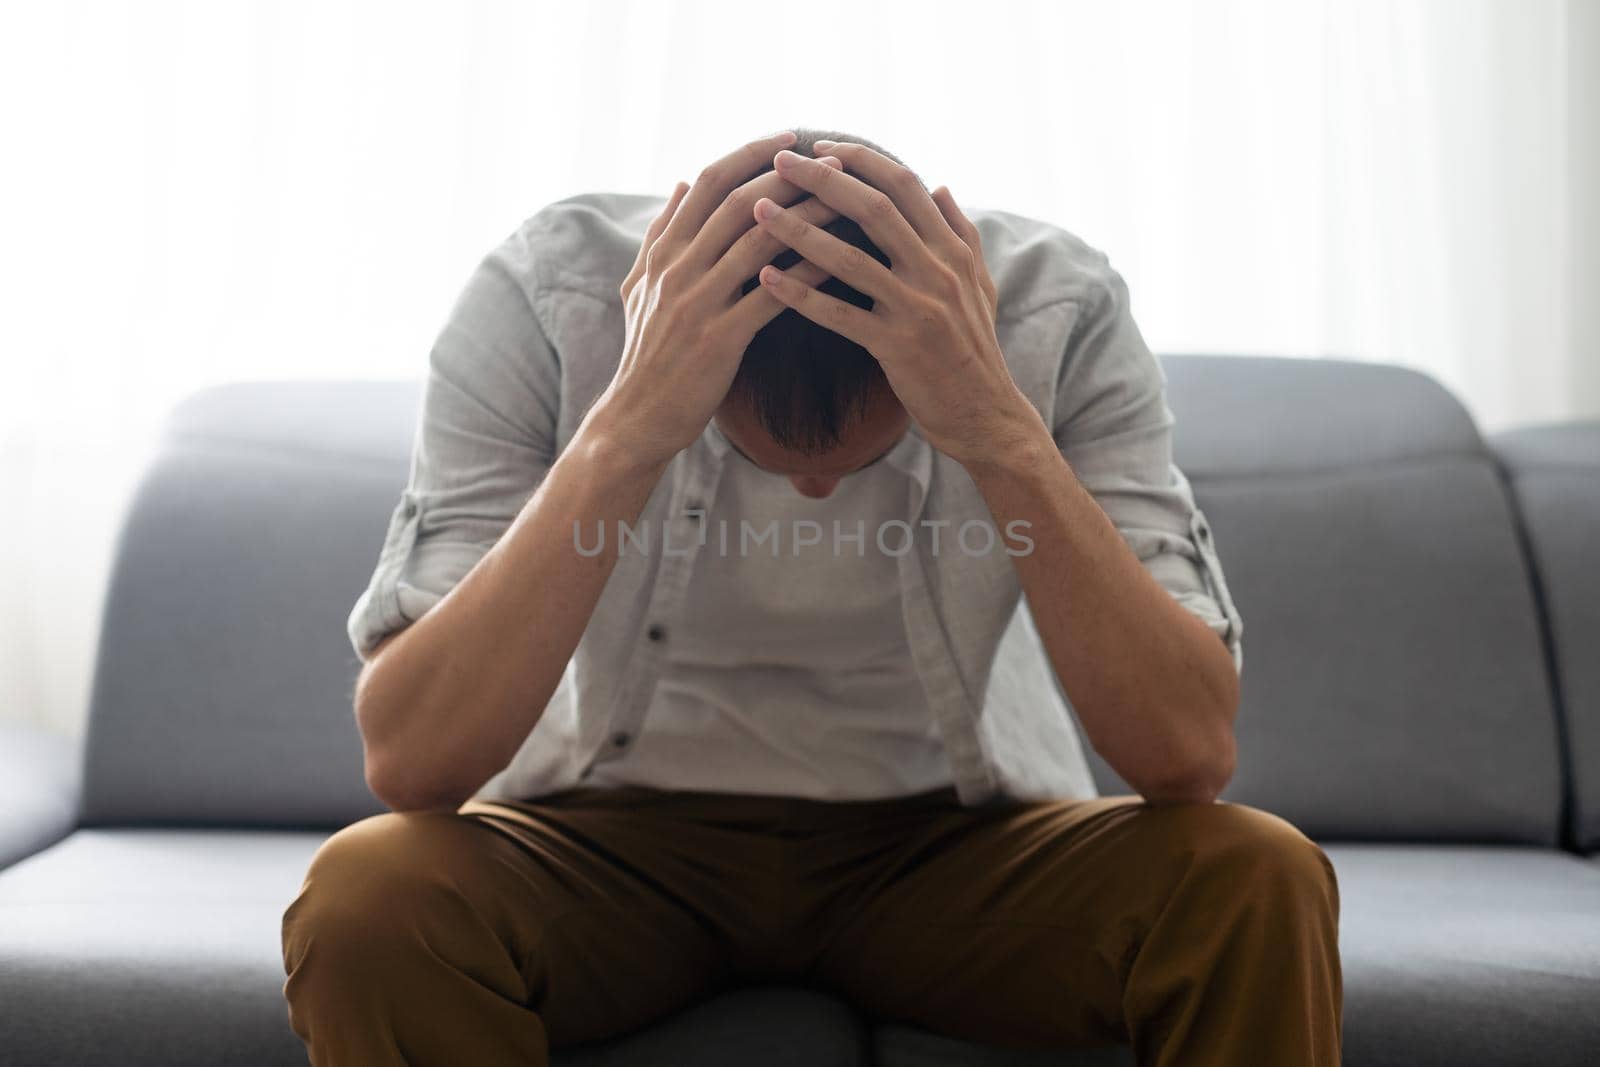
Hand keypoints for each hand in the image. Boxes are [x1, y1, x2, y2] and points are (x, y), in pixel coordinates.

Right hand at [593, 131, 845, 464]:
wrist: (636, 417)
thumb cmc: (646, 354)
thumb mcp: (639, 286)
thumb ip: (660, 234)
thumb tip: (679, 183)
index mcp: (662, 251)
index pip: (707, 183)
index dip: (749, 155)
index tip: (788, 138)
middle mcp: (676, 268)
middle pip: (737, 202)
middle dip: (787, 175)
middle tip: (831, 159)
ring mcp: (696, 302)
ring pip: (759, 243)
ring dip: (807, 216)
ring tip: (847, 199)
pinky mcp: (718, 339)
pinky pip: (772, 296)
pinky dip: (807, 273)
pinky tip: (841, 259)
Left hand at [750, 143, 1044, 469]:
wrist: (985, 415)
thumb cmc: (975, 349)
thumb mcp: (980, 285)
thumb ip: (962, 233)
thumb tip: (943, 186)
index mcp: (953, 249)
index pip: (904, 185)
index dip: (861, 160)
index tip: (821, 146)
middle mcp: (938, 270)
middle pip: (874, 208)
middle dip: (823, 179)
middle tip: (780, 162)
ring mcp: (918, 308)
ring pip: (851, 258)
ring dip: (799, 231)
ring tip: (758, 211)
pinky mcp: (898, 346)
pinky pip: (840, 315)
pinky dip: (801, 295)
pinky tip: (765, 280)